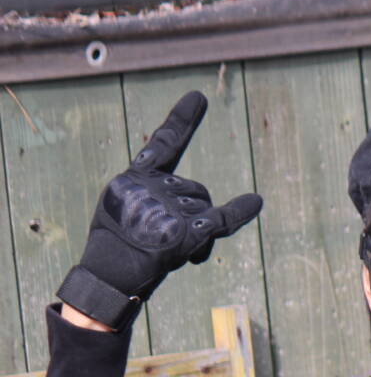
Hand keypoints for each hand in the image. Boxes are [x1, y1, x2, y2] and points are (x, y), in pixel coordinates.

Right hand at [57, 91, 262, 330]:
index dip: (182, 122)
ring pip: (206, 208)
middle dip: (194, 212)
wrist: (109, 277)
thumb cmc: (118, 247)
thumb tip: (204, 211)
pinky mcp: (182, 232)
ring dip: (201, 232)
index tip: (199, 99)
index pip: (164, 144)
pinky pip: (222, 219)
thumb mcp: (130, 213)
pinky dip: (241, 212)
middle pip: (196, 190)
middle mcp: (151, 187)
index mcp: (135, 178)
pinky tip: (256, 201)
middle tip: (171, 240)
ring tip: (175, 252)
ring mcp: (167, 209)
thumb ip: (161, 199)